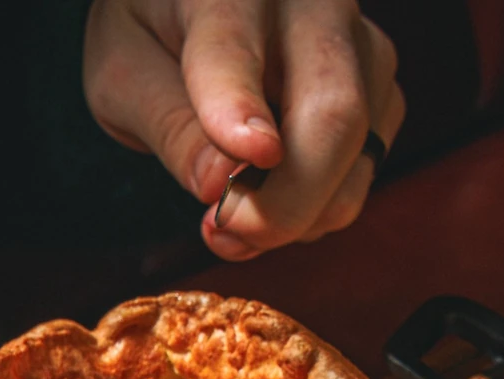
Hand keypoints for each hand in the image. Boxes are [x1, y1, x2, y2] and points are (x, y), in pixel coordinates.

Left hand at [85, 0, 403, 260]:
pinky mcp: (379, 85)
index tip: (243, 162)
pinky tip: (270, 203)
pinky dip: (319, 206)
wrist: (197, 9)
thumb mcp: (125, 72)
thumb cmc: (155, 33)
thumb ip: (167, 123)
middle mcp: (312, 3)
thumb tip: (219, 184)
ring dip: (301, 211)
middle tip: (227, 232)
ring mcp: (359, 42)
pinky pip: (366, 165)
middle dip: (287, 198)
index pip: (233, 46)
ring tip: (234, 225)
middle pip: (333, 109)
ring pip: (360, 146)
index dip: (237, 108)